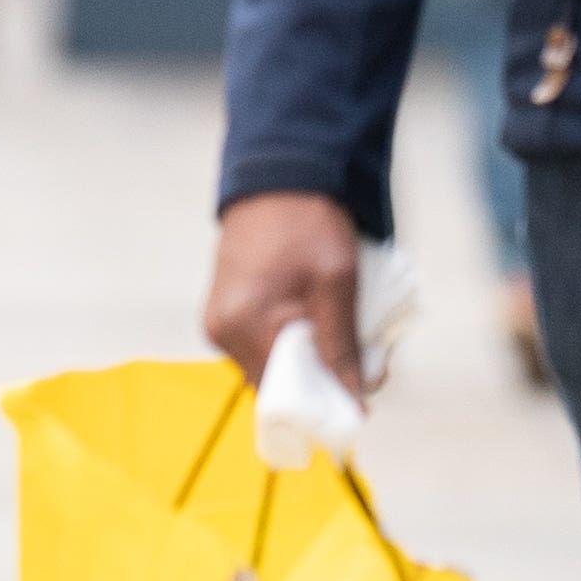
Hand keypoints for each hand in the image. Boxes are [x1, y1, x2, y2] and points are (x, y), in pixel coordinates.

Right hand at [205, 191, 367, 393]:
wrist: (280, 177)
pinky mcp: (223, 313)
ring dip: (307, 360)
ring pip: (271, 366)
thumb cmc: (309, 223)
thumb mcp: (337, 282)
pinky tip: (314, 322)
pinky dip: (291, 342)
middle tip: (362, 360)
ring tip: (339, 333)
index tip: (363, 391)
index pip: (285, 395)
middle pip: (277, 384)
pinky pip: (261, 346)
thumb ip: (341, 347)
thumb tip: (356, 403)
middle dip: (320, 378)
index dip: (326, 399)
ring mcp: (218, 322)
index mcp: (243, 323)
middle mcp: (221, 330)